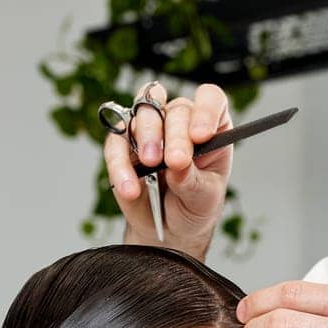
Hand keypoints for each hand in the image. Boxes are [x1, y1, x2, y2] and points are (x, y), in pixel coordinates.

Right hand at [103, 81, 232, 258]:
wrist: (170, 228)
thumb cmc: (195, 206)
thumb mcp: (204, 198)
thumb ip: (193, 180)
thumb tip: (177, 164)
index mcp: (210, 126)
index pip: (210, 99)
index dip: (206, 111)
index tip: (201, 135)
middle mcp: (179, 121)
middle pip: (175, 109)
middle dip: (175, 135)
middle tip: (175, 161)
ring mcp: (149, 130)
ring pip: (143, 113)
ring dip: (147, 136)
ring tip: (151, 164)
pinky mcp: (123, 146)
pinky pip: (116, 144)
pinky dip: (121, 164)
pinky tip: (130, 188)